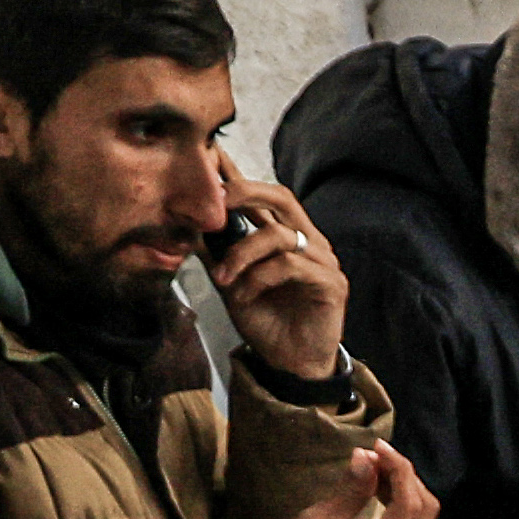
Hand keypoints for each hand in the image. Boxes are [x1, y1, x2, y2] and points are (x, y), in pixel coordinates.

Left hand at [203, 160, 352, 382]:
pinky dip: (259, 277)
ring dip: (242, 254)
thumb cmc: (265, 321)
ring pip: (278, 234)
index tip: (209, 155)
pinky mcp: (331, 283)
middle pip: (280, 196)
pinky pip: (289, 265)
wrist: (289, 363)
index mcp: (284, 236)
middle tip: (213, 202)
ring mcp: (322, 260)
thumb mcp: (230, 281)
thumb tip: (187, 223)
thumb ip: (216, 252)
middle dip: (243, 192)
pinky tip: (246, 295)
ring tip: (224, 279)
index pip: (260, 196)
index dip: (236, 175)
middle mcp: (307, 241)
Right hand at [268, 444, 434, 518]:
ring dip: (404, 486)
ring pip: (421, 515)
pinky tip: (379, 486)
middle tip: (374, 455)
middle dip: (404, 475)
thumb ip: (349, 491)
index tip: (377, 446)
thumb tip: (366, 457)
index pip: (410, 504)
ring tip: (373, 467)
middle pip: (424, 507)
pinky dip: (401, 500)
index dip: (399, 469)